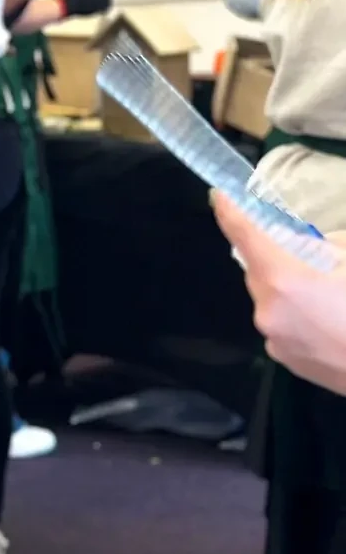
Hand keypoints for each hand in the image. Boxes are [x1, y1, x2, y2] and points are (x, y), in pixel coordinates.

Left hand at [213, 192, 345, 393]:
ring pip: (273, 298)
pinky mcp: (285, 360)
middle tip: (317, 259)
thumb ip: (328, 244)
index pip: (241, 231)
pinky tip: (332, 323)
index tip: (219, 194)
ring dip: (293, 290)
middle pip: (260, 268)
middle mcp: (267, 308)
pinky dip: (299, 317)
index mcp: (284, 276)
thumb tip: (312, 246)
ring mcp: (273, 338)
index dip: (228, 208)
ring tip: (334, 298)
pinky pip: (284, 324)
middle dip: (280, 258)